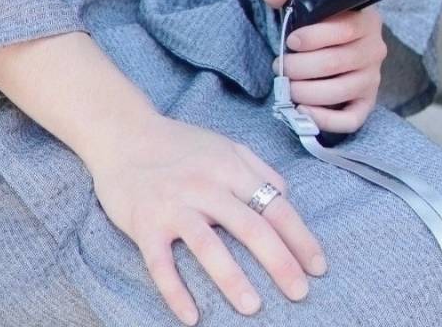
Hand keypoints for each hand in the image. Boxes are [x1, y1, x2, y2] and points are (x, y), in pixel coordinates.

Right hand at [88, 108, 327, 324]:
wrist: (123, 133)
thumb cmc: (179, 144)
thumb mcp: (225, 146)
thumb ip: (258, 169)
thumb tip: (286, 196)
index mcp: (230, 167)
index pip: (274, 205)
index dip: (300, 237)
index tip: (318, 266)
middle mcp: (205, 185)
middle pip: (249, 226)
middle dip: (279, 262)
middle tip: (300, 292)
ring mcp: (174, 204)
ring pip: (207, 245)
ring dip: (232, 278)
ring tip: (253, 307)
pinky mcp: (145, 223)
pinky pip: (161, 263)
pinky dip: (175, 291)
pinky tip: (192, 317)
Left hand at [262, 0, 387, 135]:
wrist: (336, 44)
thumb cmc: (319, 22)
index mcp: (365, 19)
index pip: (344, 29)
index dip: (312, 37)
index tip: (291, 41)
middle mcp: (375, 49)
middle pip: (336, 62)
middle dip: (299, 67)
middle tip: (280, 66)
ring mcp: (372, 79)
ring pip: (340, 91)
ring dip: (305, 92)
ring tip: (287, 86)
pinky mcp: (366, 104)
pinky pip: (350, 120)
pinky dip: (324, 119)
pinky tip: (302, 109)